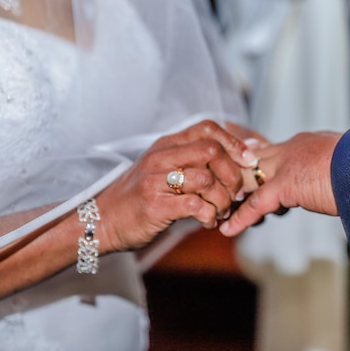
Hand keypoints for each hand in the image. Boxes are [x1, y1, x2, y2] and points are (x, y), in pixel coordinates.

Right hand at [96, 120, 257, 252]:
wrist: (100, 220)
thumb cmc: (141, 196)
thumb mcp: (165, 168)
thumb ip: (197, 160)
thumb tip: (244, 151)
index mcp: (166, 144)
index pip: (208, 129)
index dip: (234, 143)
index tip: (248, 161)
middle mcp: (161, 157)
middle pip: (212, 151)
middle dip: (233, 174)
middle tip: (235, 193)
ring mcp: (155, 179)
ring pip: (207, 180)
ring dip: (223, 200)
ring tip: (220, 211)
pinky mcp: (155, 204)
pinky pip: (196, 205)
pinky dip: (210, 216)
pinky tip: (208, 221)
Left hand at [219, 131, 341, 236]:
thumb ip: (342, 166)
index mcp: (308, 142)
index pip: (273, 150)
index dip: (257, 158)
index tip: (246, 160)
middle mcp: (292, 149)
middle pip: (253, 159)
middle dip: (235, 172)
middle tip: (218, 181)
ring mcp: (286, 166)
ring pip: (248, 177)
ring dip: (232, 194)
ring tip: (217, 207)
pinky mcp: (286, 185)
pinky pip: (256, 204)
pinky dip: (240, 217)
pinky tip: (228, 230)